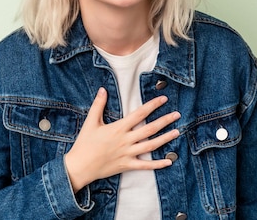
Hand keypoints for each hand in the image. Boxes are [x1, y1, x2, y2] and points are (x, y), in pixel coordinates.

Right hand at [64, 87, 180, 192]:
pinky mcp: (126, 165)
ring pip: (151, 145)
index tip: (163, 99)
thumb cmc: (84, 144)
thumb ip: (98, 105)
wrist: (79, 166)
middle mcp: (126, 140)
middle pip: (150, 129)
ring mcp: (127, 154)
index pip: (140, 113)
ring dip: (165, 139)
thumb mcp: (91, 122)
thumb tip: (103, 89)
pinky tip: (169, 161)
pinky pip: (145, 166)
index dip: (153, 105)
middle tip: (177, 114)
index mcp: (118, 128)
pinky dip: (158, 164)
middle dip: (164, 121)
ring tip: (177, 132)